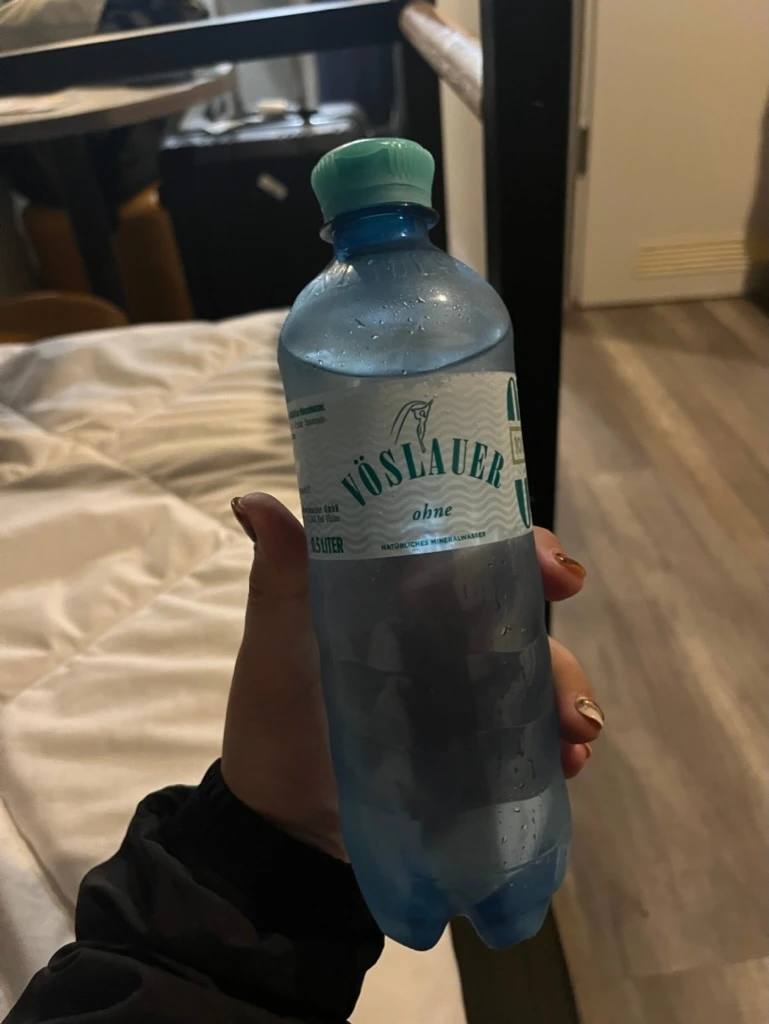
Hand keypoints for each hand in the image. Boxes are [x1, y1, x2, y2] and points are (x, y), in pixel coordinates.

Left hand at [223, 493, 602, 860]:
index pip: (477, 555)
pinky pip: (531, 739)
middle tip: (569, 683)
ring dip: (567, 697)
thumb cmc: (275, 724)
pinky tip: (566, 768)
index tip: (556, 570)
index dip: (524, 552)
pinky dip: (557, 748)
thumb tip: (250, 500)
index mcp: (405, 597)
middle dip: (557, 643)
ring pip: (535, 678)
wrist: (284, 831)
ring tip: (577, 735)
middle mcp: (443, 639)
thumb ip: (279, 580)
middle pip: (520, 621)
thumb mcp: (277, 649)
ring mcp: (465, 696)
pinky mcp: (476, 751)